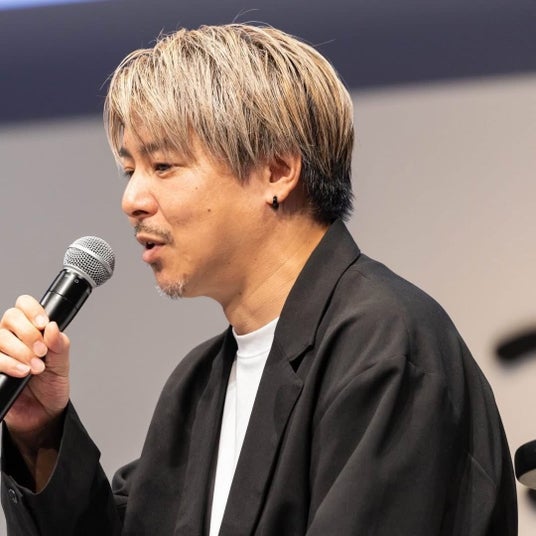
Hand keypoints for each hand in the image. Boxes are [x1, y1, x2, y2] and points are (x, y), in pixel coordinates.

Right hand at [0, 294, 69, 446]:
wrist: (43, 414)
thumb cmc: (51, 386)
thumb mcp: (62, 363)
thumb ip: (60, 344)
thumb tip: (53, 327)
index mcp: (32, 330)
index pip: (24, 305)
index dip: (32, 309)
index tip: (43, 324)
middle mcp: (13, 338)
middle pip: (10, 317)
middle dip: (28, 333)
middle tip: (42, 351)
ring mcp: (2, 353)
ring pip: (0, 337)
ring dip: (20, 351)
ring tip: (36, 367)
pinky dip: (9, 364)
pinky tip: (23, 372)